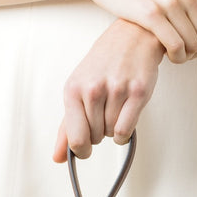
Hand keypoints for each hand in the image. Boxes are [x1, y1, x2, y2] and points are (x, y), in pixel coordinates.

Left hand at [52, 19, 164, 161]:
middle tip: (103, 114)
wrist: (131, 37)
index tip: (86, 148)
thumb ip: (66, 128)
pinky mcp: (138, 92)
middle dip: (99, 133)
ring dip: (113, 129)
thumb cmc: (102, 67)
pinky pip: (126, 130)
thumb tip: (58, 159)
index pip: (75, 138)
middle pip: (94, 138)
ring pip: (111, 134)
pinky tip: (125, 118)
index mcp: (73, 89)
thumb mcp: (77, 91)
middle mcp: (93, 89)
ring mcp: (116, 90)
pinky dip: (125, 133)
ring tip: (115, 108)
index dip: (81, 150)